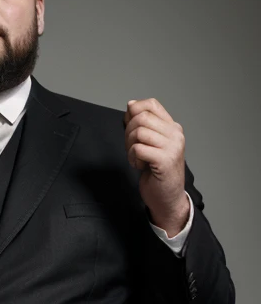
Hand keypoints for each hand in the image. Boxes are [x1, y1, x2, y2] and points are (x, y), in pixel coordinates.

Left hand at [124, 97, 188, 235]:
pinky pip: (138, 148)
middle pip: (142, 117)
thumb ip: (142, 125)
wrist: (167, 198)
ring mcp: (172, 147)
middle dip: (128, 131)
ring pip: (139, 132)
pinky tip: (139, 165)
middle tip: (131, 147)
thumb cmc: (157, 173)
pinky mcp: (164, 160)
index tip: (129, 125)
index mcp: (173, 128)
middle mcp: (175, 134)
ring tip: (136, 158)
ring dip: (130, 146)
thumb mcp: (150, 144)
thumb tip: (131, 105)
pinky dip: (132, 158)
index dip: (134, 110)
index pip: (152, 104)